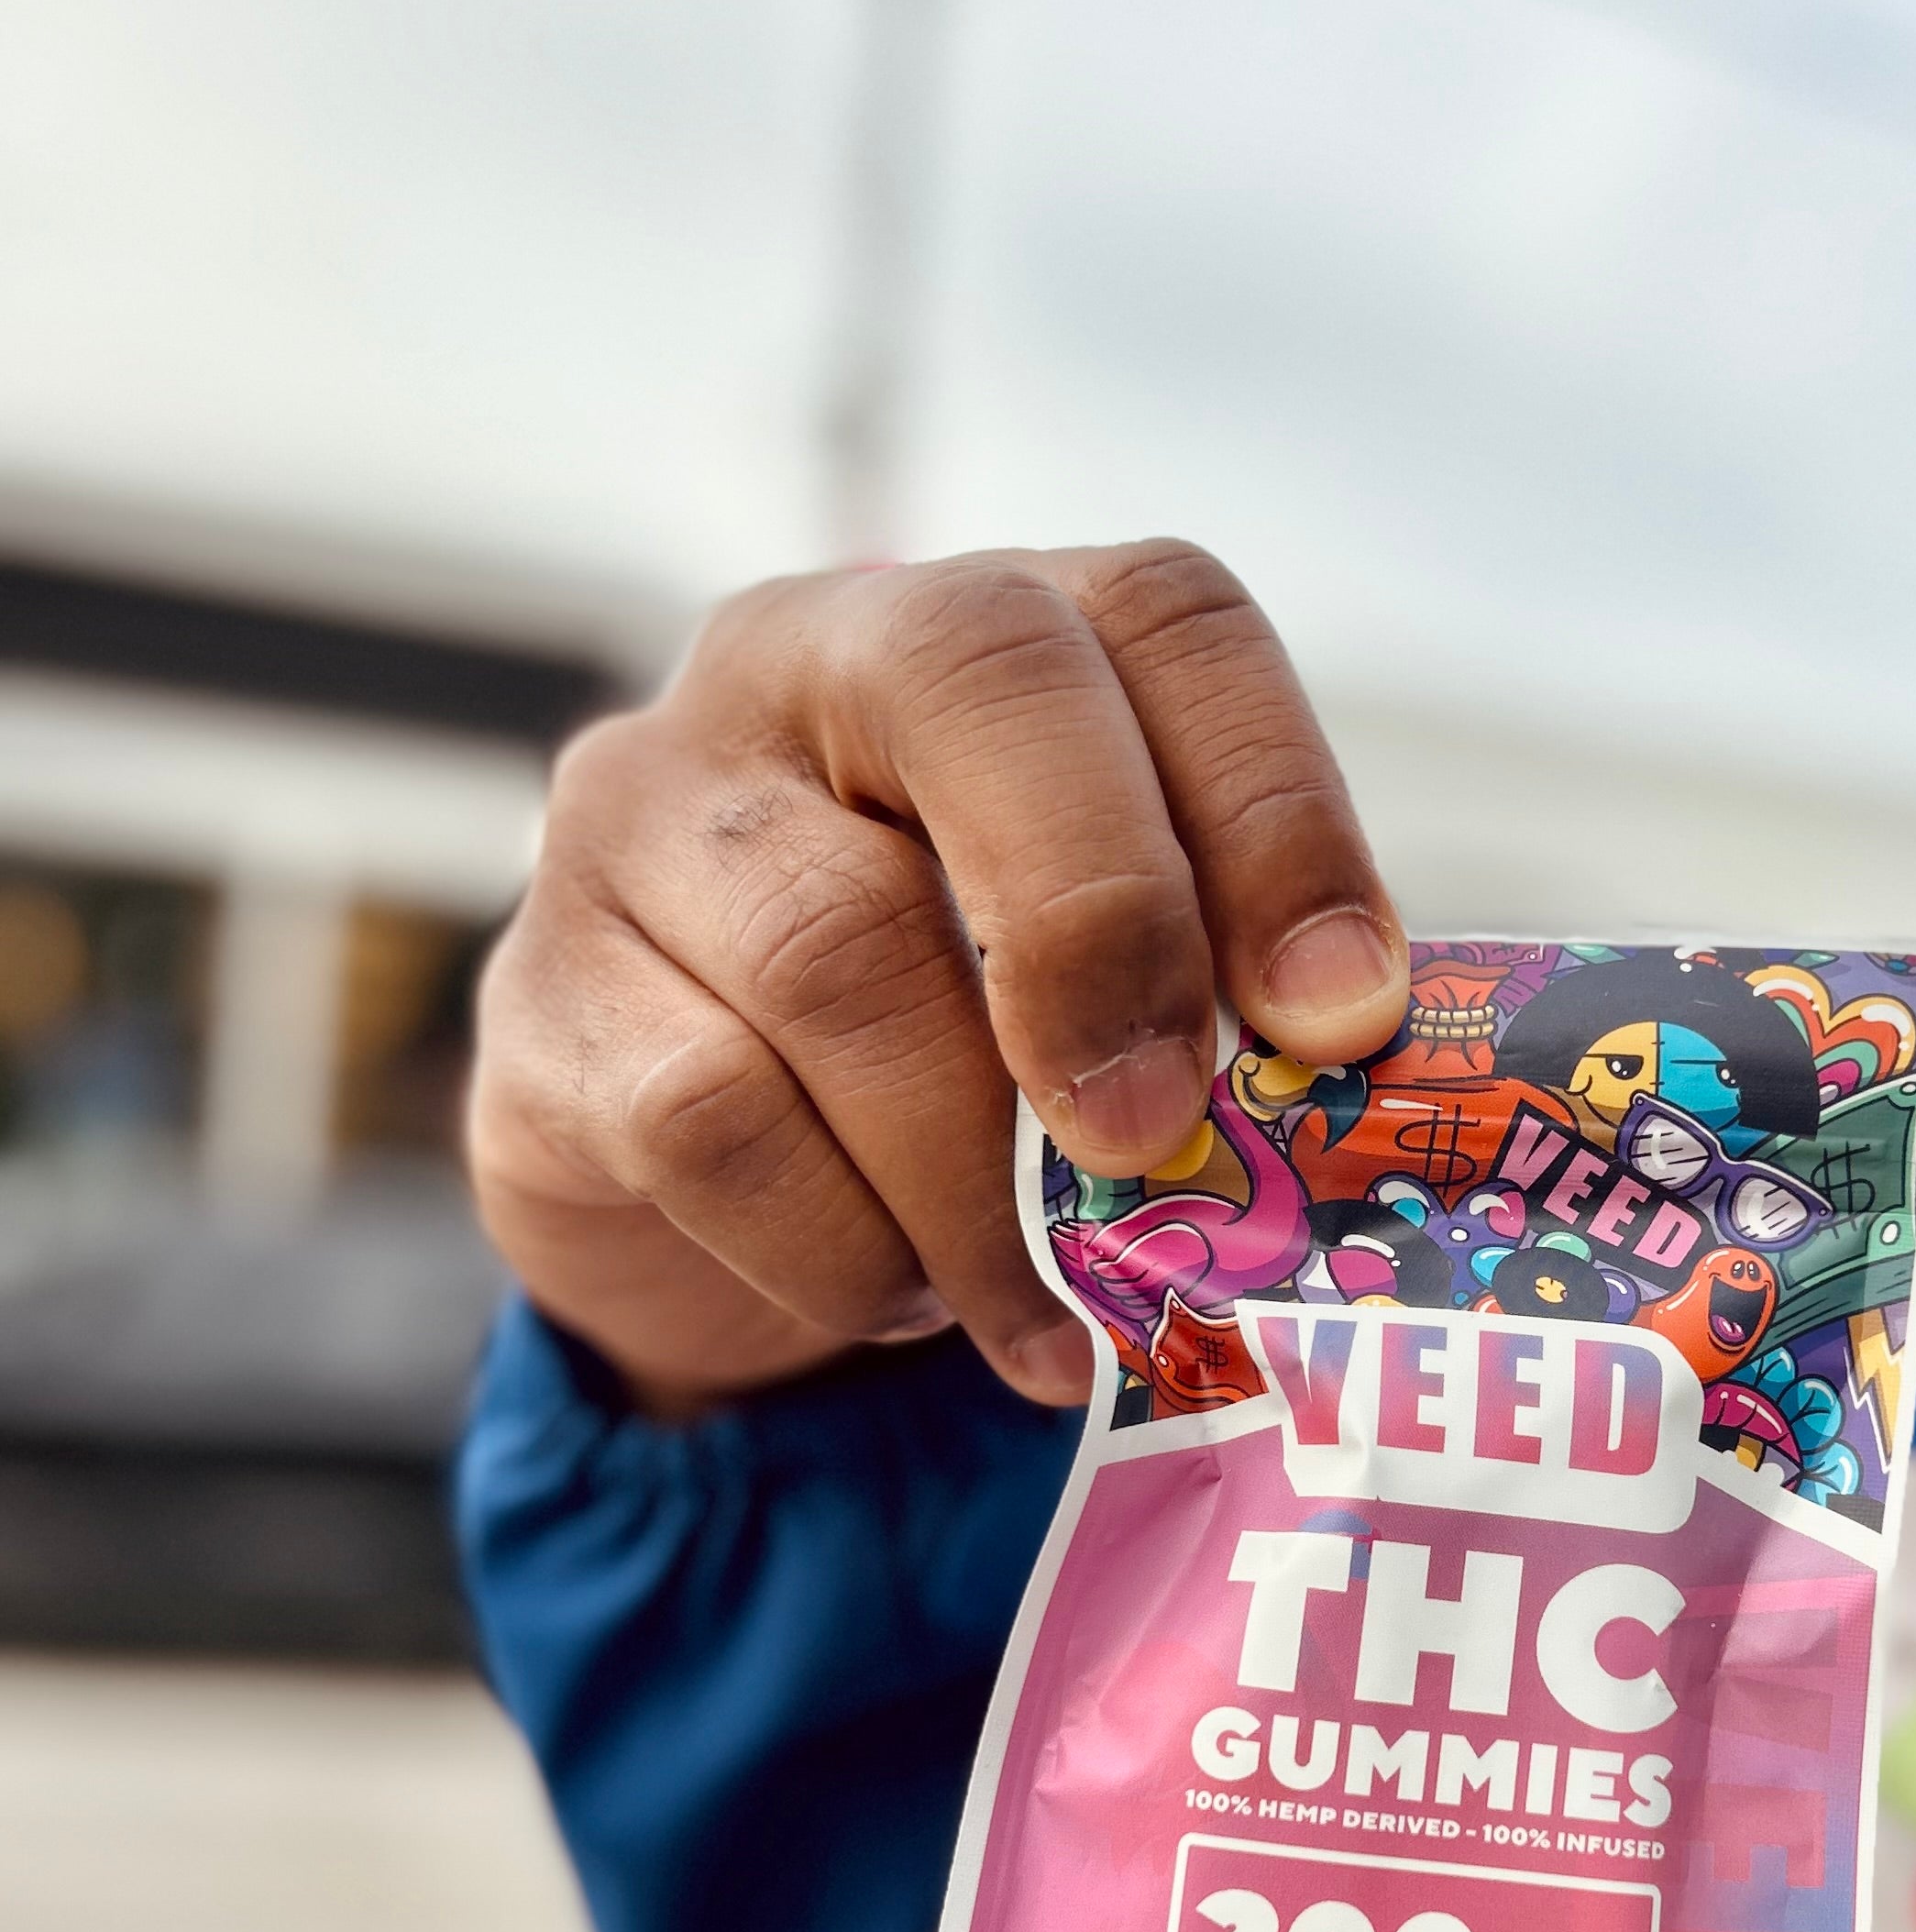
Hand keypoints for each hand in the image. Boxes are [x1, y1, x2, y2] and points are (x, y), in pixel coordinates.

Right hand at [467, 544, 1408, 1413]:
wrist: (702, 1192)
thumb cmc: (963, 1062)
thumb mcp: (1110, 995)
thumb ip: (1223, 1006)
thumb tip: (1354, 1097)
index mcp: (999, 637)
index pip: (1163, 615)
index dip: (1277, 806)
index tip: (1341, 1022)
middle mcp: (807, 659)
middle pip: (973, 682)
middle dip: (1105, 924)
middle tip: (1163, 1139)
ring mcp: (648, 809)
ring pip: (836, 951)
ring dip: (982, 1175)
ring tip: (1059, 1316)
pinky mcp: (546, 994)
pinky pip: (712, 1122)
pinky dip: (846, 1249)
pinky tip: (905, 1299)